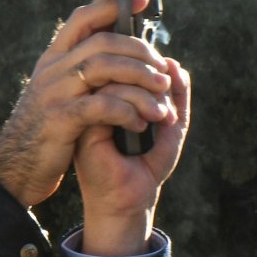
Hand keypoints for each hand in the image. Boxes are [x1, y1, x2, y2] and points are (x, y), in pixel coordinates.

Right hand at [0, 0, 175, 207]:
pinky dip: (126, 111)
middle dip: (139, 50)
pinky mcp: (61, 119)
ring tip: (162, 93)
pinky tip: (141, 122)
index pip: (84, 17)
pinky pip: (101, 106)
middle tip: (163, 66)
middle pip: (102, 41)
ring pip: (104, 67)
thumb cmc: (47, 130)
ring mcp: (55, 92)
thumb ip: (80, 69)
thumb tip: (109, 47)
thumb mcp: (59, 92)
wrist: (17, 168)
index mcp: (54, 58)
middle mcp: (53, 69)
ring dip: (139, 78)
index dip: (112, 2)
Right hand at [74, 55, 190, 255]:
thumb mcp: (170, 124)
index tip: (167, 82)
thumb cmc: (147, 162)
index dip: (148, 61)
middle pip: (119, 62)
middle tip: (167, 102)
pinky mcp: (80, 125)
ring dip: (145, 94)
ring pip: (113, 79)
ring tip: (162, 117)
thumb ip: (176, 94)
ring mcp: (85, 108)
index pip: (124, 56)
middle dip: (151, 76)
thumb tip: (174, 63)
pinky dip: (131, 110)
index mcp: (112, 90)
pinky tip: (142, 127)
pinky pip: (104, 102)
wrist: (130, 199)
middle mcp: (95, 94)